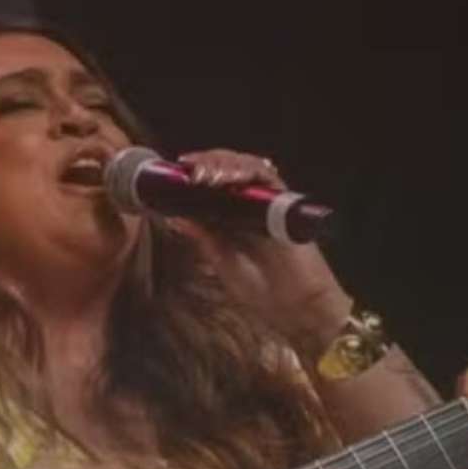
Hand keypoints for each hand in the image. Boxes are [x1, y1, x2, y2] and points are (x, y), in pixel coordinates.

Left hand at [173, 149, 351, 356]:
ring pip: (246, 166)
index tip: (172, 171)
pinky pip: (268, 177)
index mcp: (229, 215)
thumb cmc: (261, 288)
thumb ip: (202, 238)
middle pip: (227, 167)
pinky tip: (229, 178)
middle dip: (206, 162)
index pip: (210, 181)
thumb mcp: (221, 261)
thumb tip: (173, 218)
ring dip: (223, 164)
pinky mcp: (285, 203)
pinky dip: (247, 172)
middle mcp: (248, 204)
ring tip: (204, 175)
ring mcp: (267, 201)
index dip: (194, 171)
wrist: (296, 306)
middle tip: (187, 169)